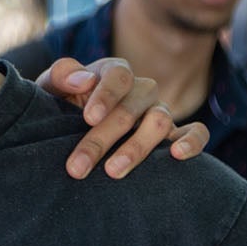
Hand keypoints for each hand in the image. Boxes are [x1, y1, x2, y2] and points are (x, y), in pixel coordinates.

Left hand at [36, 57, 209, 178]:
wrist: (65, 130)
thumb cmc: (58, 106)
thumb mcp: (51, 88)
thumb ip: (62, 76)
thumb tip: (84, 80)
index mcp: (113, 73)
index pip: (119, 76)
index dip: (106, 95)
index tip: (88, 118)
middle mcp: (140, 91)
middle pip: (131, 109)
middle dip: (101, 139)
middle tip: (77, 167)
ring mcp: (159, 112)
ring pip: (159, 122)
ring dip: (136, 148)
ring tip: (112, 172)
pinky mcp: (173, 135)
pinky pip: (196, 132)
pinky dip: (192, 141)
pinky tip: (177, 155)